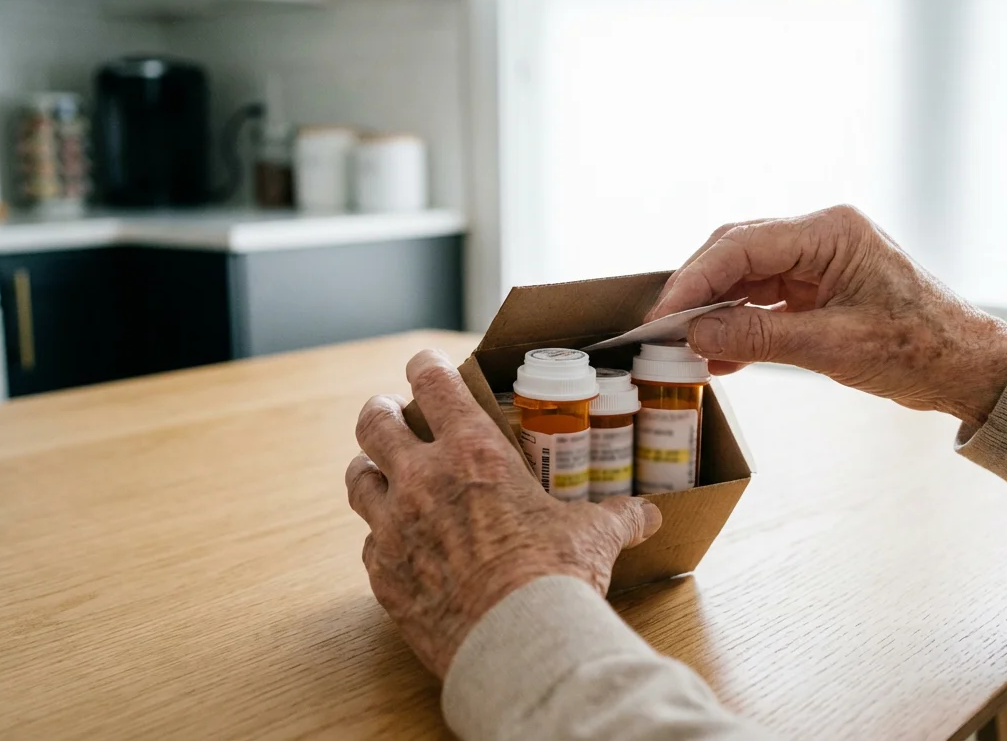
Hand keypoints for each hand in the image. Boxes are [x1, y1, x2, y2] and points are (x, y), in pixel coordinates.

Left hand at [346, 350, 662, 678]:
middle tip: (391, 415)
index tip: (424, 364)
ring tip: (379, 472)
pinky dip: (381, 538)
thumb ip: (617, 517)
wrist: (517, 642)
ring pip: (359, 479)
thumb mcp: (593, 536)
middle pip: (375, 422)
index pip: (433, 383)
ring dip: (369, 470)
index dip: (425, 366)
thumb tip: (648, 516)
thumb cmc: (556, 577)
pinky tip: (399, 545)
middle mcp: (423, 479)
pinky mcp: (382, 575)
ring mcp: (394, 527)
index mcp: (474, 452)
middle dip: (381, 413)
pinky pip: (369, 543)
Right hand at [647, 205, 1006, 425]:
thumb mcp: (833, 347)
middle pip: (737, 253)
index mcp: (831, 232)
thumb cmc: (919, 349)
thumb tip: (697, 337)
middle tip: (661, 329)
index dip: (695, 280)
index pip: (742, 246)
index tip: (663, 314)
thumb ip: (759, 338)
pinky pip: (764, 299)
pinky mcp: (819, 287)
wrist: (966, 366)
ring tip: (682, 346)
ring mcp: (819, 260)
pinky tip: (717, 357)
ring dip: (714, 311)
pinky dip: (739, 325)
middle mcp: (821, 236)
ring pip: (745, 277)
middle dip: (697, 290)